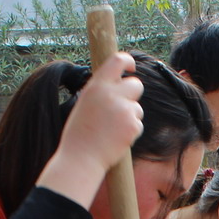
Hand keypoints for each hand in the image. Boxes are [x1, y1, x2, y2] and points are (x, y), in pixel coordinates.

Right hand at [55, 53, 143, 177]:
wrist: (81, 158)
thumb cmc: (80, 133)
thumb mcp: (85, 103)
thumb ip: (101, 91)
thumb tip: (117, 84)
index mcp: (97, 86)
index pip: (117, 60)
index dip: (128, 61)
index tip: (131, 67)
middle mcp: (111, 94)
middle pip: (136, 84)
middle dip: (133, 95)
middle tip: (123, 107)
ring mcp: (124, 109)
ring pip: (137, 108)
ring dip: (130, 117)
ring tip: (111, 129)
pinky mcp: (132, 125)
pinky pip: (138, 124)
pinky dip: (130, 132)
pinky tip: (116, 139)